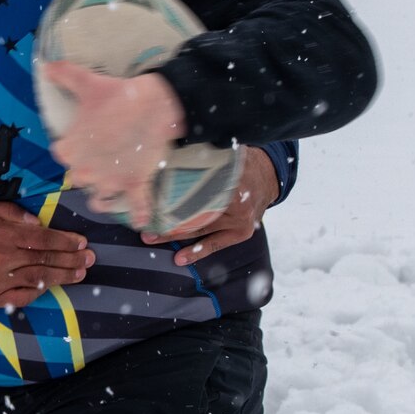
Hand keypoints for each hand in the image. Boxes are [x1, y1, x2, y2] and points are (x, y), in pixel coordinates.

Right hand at [0, 199, 92, 307]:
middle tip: (91, 259)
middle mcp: (4, 258)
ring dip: (62, 277)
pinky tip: (50, 288)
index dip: (66, 241)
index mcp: (4, 235)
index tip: (82, 242)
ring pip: (38, 279)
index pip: (44, 238)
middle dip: (72, 259)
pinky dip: (37, 293)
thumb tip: (38, 222)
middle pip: (46, 260)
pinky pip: (20, 297)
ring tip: (80, 273)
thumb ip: (11, 213)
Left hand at [40, 62, 185, 229]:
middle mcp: (85, 172)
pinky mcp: (135, 184)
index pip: (61, 156)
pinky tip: (141, 221)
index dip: (71, 149)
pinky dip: (139, 214)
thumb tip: (45, 65)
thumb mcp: (88, 83)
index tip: (82, 141)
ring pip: (100, 200)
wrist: (158, 102)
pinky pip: (137, 206)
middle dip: (87, 173)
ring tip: (111, 187)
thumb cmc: (118, 95)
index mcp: (69, 150)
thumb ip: (64, 76)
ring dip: (103, 197)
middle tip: (99, 160)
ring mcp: (110, 181)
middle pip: (78, 180)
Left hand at [141, 145, 279, 265]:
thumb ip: (202, 159)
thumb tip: (169, 156)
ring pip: (200, 230)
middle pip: (193, 212)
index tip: (149, 200)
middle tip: (144, 223)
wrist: (270, 175)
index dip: (169, 196)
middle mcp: (235, 202)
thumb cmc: (240, 161)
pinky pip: (216, 244)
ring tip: (152, 238)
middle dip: (166, 219)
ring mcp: (239, 220)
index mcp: (229, 179)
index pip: (193, 190)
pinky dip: (197, 251)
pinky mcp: (242, 232)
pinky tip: (179, 258)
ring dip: (174, 236)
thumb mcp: (223, 154)